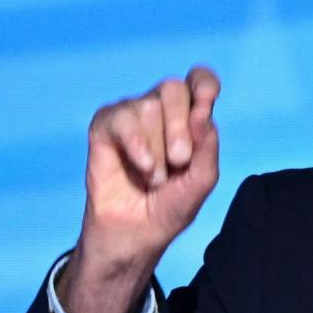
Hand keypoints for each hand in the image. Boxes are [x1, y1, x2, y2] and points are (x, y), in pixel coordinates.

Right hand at [57, 67, 220, 312]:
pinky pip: (121, 118)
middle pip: (173, 89)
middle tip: (180, 161)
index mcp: (190, 117)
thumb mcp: (201, 180)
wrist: (137, 232)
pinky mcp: (105, 126)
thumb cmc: (171, 205)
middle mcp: (161, 110)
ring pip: (148, 105)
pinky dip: (136, 144)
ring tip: (154, 176)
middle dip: (180, 127)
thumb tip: (203, 112)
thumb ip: (207, 146)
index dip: (204, 82)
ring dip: (157, 149)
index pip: (200, 81)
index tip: (208, 98)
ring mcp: (131, 115)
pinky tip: (142, 167)